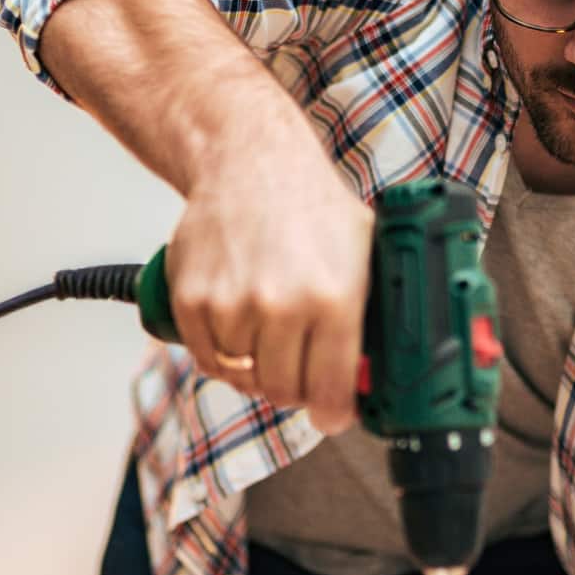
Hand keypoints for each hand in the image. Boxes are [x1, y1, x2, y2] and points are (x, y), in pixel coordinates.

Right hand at [164, 139, 371, 433]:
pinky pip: (207, 360)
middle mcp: (281, 305)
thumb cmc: (309, 204)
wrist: (248, 160)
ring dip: (256, 369)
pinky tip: (237, 335)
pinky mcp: (192, 300)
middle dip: (296, 389)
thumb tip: (382, 368)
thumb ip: (373, 310)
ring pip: (244, 379)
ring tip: (268, 340)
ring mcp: (232, 305)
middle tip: (300, 372)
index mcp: (333, 297)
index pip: (330, 389)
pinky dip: (222, 358)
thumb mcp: (363, 250)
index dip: (333, 413)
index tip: (332, 415)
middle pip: (284, 391)